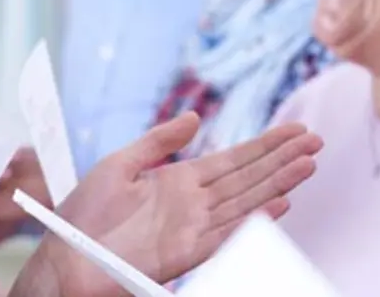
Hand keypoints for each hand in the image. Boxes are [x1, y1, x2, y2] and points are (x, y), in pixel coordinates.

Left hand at [12, 113, 321, 296]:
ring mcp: (193, 228)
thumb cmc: (83, 216)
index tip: (294, 129)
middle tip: (315, 141)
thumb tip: (194, 118)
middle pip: (248, 177)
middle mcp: (194, 204)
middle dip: (282, 159)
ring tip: (307, 165)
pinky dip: (253, 222)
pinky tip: (277, 206)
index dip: (265, 144)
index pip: (234, 159)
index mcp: (179, 181)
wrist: (63, 260)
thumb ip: (158, 142)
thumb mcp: (118, 165)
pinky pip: (226, 235)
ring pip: (246, 202)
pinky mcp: (185, 253)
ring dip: (278, 184)